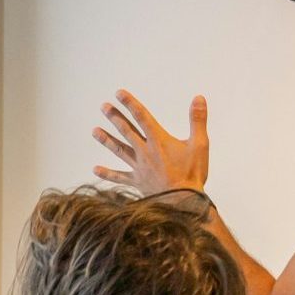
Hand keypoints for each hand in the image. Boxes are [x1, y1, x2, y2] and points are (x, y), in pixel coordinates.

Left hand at [92, 88, 207, 194]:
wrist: (182, 201)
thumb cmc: (193, 173)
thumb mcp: (200, 144)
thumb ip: (197, 120)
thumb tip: (198, 97)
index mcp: (158, 140)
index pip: (142, 116)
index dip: (130, 103)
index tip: (119, 93)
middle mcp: (145, 151)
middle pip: (126, 130)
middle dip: (115, 117)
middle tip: (103, 107)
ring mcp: (139, 167)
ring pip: (119, 150)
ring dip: (106, 140)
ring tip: (94, 131)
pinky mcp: (137, 181)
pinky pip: (119, 177)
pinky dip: (107, 173)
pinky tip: (95, 169)